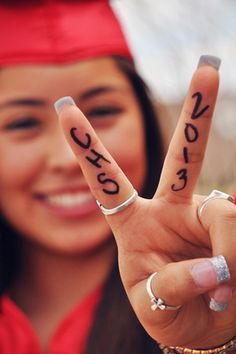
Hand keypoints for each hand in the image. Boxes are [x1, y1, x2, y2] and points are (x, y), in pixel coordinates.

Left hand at [55, 59, 235, 348]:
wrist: (201, 325)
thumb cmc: (167, 311)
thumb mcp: (154, 305)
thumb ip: (175, 286)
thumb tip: (218, 266)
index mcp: (135, 223)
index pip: (107, 181)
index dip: (87, 147)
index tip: (66, 108)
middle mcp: (171, 209)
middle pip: (183, 156)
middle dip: (197, 114)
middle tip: (209, 67)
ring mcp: (205, 214)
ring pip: (226, 215)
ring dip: (231, 256)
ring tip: (225, 294)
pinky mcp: (231, 226)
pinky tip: (234, 285)